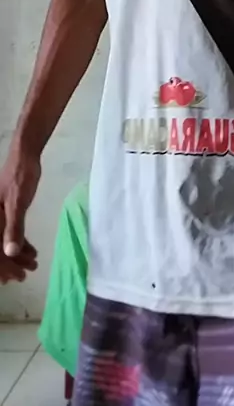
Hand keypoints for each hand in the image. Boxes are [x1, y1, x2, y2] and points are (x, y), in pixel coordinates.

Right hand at [0, 147, 39, 283]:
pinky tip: (30, 251)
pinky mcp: (4, 212)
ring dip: (16, 255)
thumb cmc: (20, 177)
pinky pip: (8, 232)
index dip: (3, 266)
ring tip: (32, 265)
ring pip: (2, 241)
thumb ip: (14, 227)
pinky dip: (18, 242)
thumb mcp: (18, 203)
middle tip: (25, 275)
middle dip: (9, 264)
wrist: (25, 156)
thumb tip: (11, 252)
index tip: (16, 277)